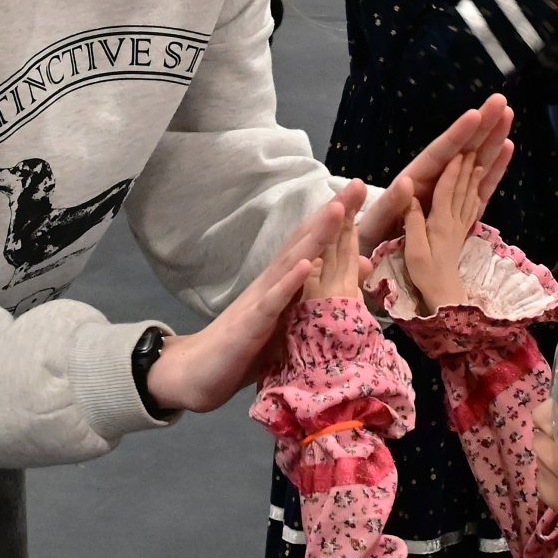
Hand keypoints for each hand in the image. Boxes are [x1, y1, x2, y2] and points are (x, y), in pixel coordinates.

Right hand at [145, 180, 367, 412]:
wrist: (197, 372)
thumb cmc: (246, 347)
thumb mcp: (289, 320)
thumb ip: (321, 293)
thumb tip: (360, 267)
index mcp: (283, 281)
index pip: (312, 242)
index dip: (336, 218)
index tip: (360, 189)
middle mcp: (272, 282)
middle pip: (304, 242)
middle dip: (331, 215)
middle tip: (356, 185)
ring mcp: (260, 300)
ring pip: (290, 263)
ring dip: (314, 238)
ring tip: (336, 212)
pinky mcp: (250, 325)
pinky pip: (272, 302)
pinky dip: (289, 283)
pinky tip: (306, 266)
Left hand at [358, 95, 515, 253]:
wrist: (373, 255)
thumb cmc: (371, 236)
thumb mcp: (376, 221)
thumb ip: (392, 204)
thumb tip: (406, 183)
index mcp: (416, 178)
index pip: (440, 152)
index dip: (457, 134)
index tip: (475, 114)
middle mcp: (435, 179)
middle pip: (462, 148)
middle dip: (482, 125)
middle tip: (501, 101)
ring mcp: (449, 191)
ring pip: (476, 161)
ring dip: (492, 139)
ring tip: (508, 115)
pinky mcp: (460, 208)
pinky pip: (481, 186)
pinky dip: (495, 168)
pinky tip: (507, 148)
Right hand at [402, 152, 490, 312]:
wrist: (443, 294)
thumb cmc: (424, 273)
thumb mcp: (413, 249)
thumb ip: (413, 222)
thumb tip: (410, 194)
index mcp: (440, 222)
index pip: (447, 191)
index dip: (453, 171)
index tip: (458, 151)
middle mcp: (454, 221)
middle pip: (463, 189)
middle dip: (469, 166)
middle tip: (476, 145)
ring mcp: (460, 227)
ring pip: (470, 196)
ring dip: (476, 177)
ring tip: (482, 159)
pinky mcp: (462, 234)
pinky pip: (472, 210)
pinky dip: (476, 196)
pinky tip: (479, 190)